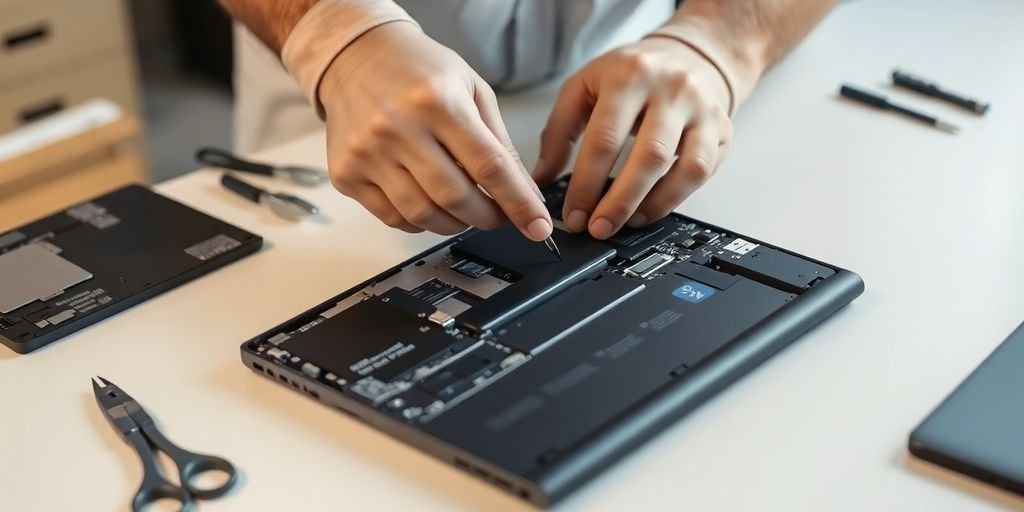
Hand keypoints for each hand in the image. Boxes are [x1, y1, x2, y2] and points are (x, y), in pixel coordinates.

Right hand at [318, 22, 551, 239]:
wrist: (355, 55)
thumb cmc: (417, 68)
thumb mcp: (471, 87)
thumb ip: (498, 140)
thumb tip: (523, 191)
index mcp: (437, 100)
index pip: (489, 166)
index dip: (518, 202)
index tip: (536, 225)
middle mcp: (399, 127)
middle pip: (456, 197)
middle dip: (487, 217)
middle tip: (498, 216)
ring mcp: (368, 153)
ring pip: (423, 215)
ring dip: (454, 223)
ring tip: (465, 211)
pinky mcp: (346, 173)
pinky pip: (392, 217)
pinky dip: (420, 222)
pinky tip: (430, 205)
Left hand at [533, 37, 732, 238]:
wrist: (690, 55)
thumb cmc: (631, 74)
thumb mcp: (584, 87)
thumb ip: (558, 132)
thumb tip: (540, 179)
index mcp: (630, 76)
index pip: (604, 139)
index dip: (586, 184)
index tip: (573, 215)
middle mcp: (672, 90)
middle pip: (648, 157)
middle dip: (619, 201)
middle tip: (598, 228)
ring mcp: (702, 111)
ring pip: (684, 168)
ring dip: (651, 204)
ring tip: (625, 222)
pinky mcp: (720, 131)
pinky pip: (702, 173)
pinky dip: (675, 199)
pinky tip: (650, 209)